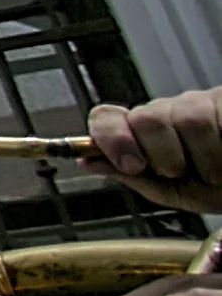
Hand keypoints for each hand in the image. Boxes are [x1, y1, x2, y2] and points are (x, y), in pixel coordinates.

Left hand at [88, 91, 221, 211]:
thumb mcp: (178, 192)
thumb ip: (136, 178)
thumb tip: (88, 161)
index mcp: (148, 136)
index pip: (108, 118)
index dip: (111, 138)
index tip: (131, 165)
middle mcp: (169, 113)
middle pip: (143, 118)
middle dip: (161, 154)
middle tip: (181, 171)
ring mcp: (199, 103)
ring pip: (181, 118)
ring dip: (200, 158)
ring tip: (216, 169)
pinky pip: (213, 117)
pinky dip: (221, 148)